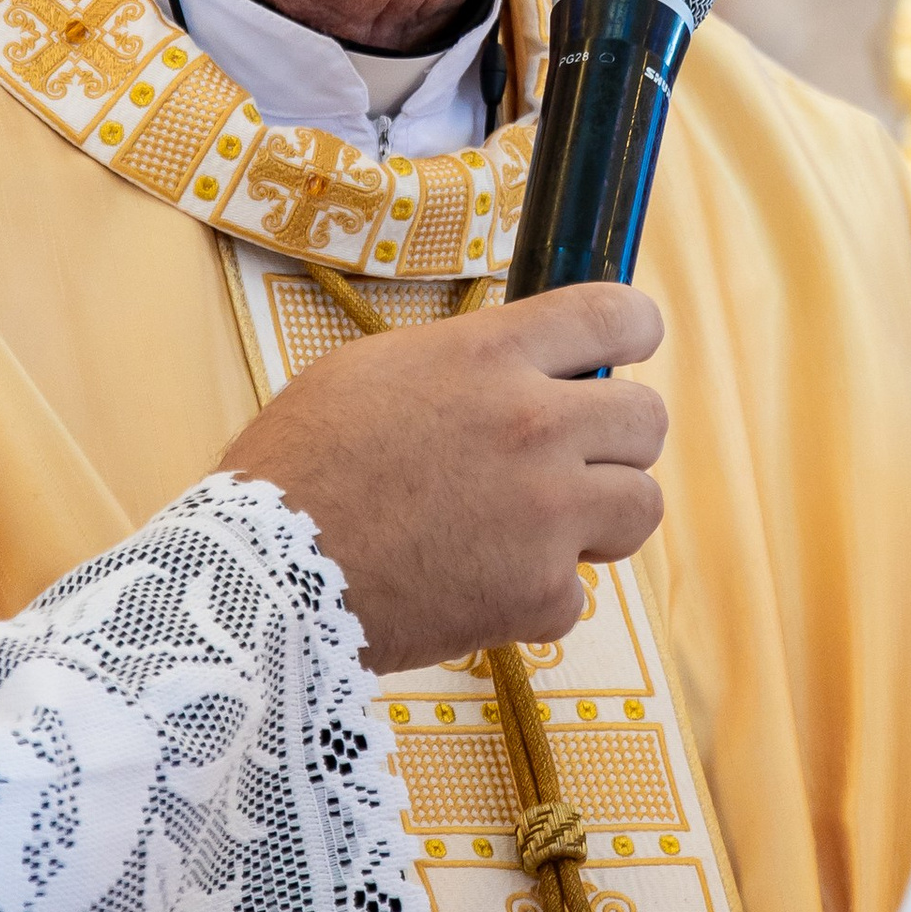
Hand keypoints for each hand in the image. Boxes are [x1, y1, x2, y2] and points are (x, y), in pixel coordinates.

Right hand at [222, 285, 665, 673]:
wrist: (262, 575)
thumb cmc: (298, 469)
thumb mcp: (373, 370)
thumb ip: (464, 361)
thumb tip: (518, 364)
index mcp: (491, 356)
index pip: (616, 315)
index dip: (633, 332)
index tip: (629, 348)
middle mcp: (534, 425)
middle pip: (648, 417)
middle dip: (618, 438)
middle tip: (574, 459)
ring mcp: (545, 512)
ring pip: (642, 505)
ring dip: (601, 517)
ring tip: (541, 527)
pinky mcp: (539, 592)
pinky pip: (579, 592)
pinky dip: (538, 596)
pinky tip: (482, 585)